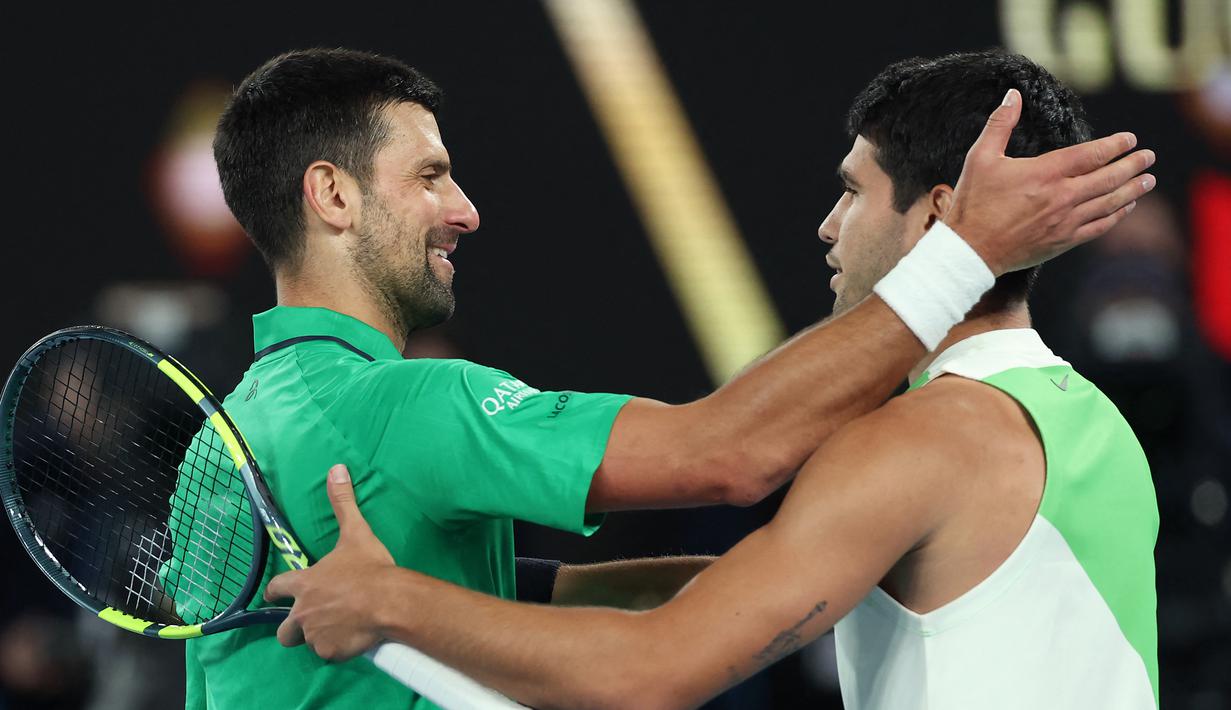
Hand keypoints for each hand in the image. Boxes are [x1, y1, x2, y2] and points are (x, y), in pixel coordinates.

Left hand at [265, 464, 394, 661]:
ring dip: (319, 638)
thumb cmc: (369, 568)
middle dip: (292, 629)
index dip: (275, 591)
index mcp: (305, 584)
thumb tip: (336, 468)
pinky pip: (330, 654)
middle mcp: (302, 612)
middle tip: (311, 622)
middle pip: (284, 630)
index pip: (277, 588)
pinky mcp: (330, 652)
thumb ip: (343, 502)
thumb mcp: (356, 532)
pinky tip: (354, 641)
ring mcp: (315, 634)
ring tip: (339, 630)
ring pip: (308, 642)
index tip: (275, 593)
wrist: (388, 602)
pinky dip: (339, 649)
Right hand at [946, 88, 1156, 274]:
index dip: (1114, 145)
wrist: (970, 250)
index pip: (1091, 154)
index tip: (1130, 139)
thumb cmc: (973, 204)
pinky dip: (1117, 215)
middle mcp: (1062, 196)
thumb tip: (1013, 95)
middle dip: (1133, 165)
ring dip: (1132, 189)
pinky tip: (1126, 207)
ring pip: (1110, 202)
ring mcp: (1065, 221)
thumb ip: (1000, 124)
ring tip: (1147, 180)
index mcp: (1045, 173)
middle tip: (1148, 156)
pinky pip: (1099, 226)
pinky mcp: (1063, 241)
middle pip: (1109, 177)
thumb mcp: (980, 158)